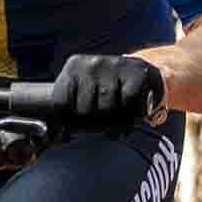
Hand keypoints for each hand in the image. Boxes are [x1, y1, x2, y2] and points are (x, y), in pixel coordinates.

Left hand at [51, 53, 165, 128]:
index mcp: (73, 67)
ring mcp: (114, 67)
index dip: (67, 121)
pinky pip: (127, 104)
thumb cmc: (107, 86)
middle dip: (93, 123)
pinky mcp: (135, 73)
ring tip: (117, 117)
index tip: (75, 126)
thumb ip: (72, 109)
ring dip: (113, 122)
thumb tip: (61, 137)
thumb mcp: (85, 89)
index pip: (60, 102)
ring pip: (106, 110)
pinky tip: (130, 111)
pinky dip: (130, 114)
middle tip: (102, 122)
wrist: (140, 70)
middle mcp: (91, 64)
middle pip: (84, 110)